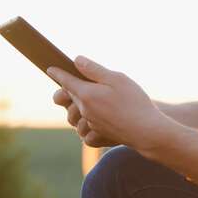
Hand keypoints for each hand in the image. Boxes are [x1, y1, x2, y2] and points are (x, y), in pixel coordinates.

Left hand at [47, 56, 175, 154]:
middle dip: (68, 92)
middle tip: (76, 85)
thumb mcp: (116, 79)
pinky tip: (97, 122)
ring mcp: (90, 126)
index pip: (66, 81)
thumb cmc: (134, 102)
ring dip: (77, 111)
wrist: (147, 131)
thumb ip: (94, 70)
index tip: (50, 69)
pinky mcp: (98, 137)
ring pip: (74, 118)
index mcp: (86, 95)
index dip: (58, 73)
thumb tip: (76, 60)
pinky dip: (87, 128)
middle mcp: (84, 111)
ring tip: (88, 104)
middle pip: (69, 99)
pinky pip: (85, 134)